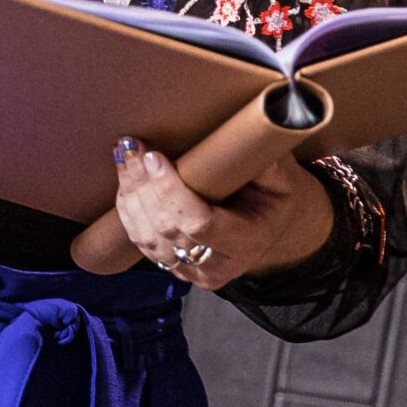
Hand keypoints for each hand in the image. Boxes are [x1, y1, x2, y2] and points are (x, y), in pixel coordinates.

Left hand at [111, 142, 335, 288]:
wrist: (270, 228)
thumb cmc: (273, 199)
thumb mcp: (282, 179)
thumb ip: (264, 163)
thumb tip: (246, 133)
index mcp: (247, 242)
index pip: (200, 224)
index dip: (172, 192)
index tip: (155, 158)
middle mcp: (219, 265)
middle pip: (169, 229)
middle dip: (145, 186)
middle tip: (132, 148)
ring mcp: (194, 273)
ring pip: (148, 239)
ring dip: (131, 195)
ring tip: (124, 157)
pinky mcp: (175, 269)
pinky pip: (142, 243)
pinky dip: (129, 210)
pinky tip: (126, 181)